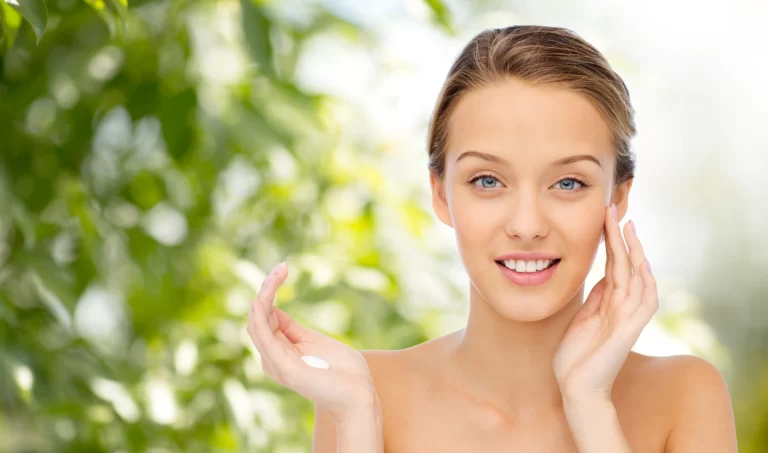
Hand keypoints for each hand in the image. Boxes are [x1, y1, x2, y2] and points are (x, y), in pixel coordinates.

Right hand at [247, 262, 377, 422]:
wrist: (360, 397)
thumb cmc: (343, 372)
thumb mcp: (315, 341)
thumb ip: (293, 329)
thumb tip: (273, 309)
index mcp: (280, 351)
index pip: (266, 317)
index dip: (270, 291)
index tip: (283, 268)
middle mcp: (272, 358)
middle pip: (258, 317)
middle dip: (267, 288)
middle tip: (281, 266)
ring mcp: (276, 363)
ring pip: (257, 323)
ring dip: (264, 295)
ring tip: (276, 274)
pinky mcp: (284, 367)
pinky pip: (264, 337)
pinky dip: (261, 316)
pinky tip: (262, 298)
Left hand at [553, 204, 657, 403]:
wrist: (575, 389)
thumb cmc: (576, 357)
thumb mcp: (582, 318)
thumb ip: (595, 299)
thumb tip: (601, 275)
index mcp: (609, 303)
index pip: (615, 265)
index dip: (613, 242)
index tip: (607, 217)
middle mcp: (622, 308)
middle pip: (627, 265)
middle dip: (622, 238)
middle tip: (615, 210)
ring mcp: (627, 319)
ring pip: (638, 278)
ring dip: (634, 252)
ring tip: (626, 227)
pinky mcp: (627, 331)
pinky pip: (643, 302)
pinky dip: (644, 282)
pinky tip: (641, 263)